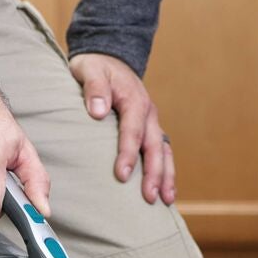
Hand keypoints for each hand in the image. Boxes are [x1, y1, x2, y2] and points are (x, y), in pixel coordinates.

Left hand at [69, 51, 176, 203]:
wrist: (109, 57)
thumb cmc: (96, 66)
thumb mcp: (91, 69)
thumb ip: (94, 88)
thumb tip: (98, 111)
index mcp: (134, 99)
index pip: (132, 131)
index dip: (127, 154)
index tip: (121, 175)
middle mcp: (148, 112)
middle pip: (154, 146)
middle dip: (153, 173)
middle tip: (149, 197)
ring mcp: (151, 121)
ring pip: (164, 151)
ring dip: (166, 175)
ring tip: (166, 200)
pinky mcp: (150, 128)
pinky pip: (162, 150)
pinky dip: (166, 170)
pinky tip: (166, 190)